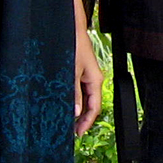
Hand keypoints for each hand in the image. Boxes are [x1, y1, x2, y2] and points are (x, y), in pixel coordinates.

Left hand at [73, 0, 103, 135]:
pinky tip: (66, 107)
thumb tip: (74, 111)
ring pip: (85, 99)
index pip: (95, 107)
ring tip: (68, 124)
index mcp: (96, 80)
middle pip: (91, 105)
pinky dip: (75, 101)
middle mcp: (93, 80)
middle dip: (82, 120)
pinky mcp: (80, 73)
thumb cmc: (74, 45)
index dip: (87, 122)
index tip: (78, 134)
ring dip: (78, 111)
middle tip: (72, 133)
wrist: (72, 28)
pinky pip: (80, 91)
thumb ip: (74, 93)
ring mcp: (87, 77)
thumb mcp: (72, 71)